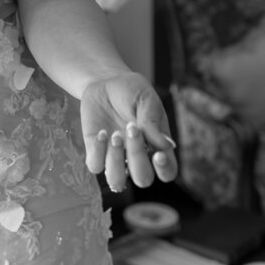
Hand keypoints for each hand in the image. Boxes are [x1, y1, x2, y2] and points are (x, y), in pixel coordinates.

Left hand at [80, 72, 177, 189]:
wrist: (104, 81)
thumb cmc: (131, 91)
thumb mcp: (145, 99)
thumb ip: (153, 122)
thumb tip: (167, 146)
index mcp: (157, 146)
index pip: (168, 172)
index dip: (164, 169)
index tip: (157, 153)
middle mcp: (138, 157)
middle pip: (143, 179)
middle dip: (137, 158)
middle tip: (132, 128)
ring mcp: (116, 157)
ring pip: (117, 182)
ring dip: (116, 162)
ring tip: (115, 135)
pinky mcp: (96, 151)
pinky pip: (95, 166)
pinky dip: (98, 152)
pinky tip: (102, 132)